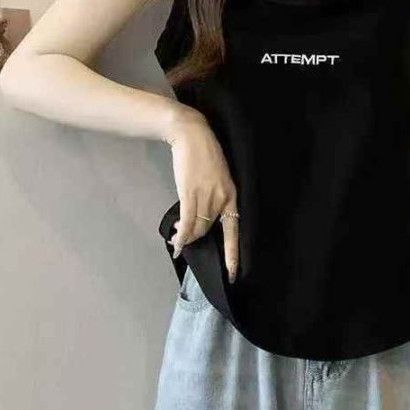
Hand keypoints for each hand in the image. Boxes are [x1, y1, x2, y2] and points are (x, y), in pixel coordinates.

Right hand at [164, 105, 238, 282]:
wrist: (191, 135)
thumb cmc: (203, 155)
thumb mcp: (217, 177)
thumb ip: (214, 197)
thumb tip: (203, 218)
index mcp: (232, 195)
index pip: (234, 231)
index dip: (233, 254)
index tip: (233, 274)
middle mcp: (222, 199)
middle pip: (208, 230)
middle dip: (196, 239)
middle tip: (184, 242)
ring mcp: (206, 196)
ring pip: (197, 228)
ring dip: (185, 237)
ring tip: (176, 238)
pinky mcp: (190, 193)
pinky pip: (187, 223)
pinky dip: (181, 235)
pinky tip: (175, 242)